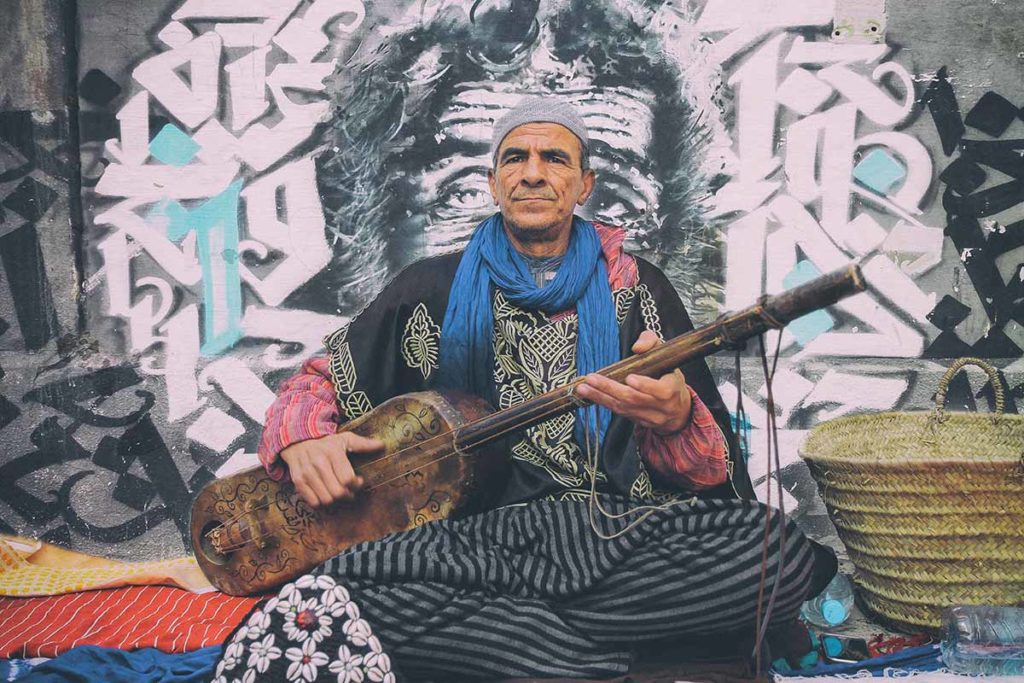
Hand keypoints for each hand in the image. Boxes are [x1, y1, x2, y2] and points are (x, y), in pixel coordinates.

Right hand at [280, 432, 384, 507]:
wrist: (297, 440)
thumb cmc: (326, 442)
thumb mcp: (345, 439)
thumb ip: (363, 444)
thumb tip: (382, 445)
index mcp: (332, 452)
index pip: (347, 479)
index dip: (356, 484)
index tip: (359, 481)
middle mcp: (318, 463)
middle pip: (337, 492)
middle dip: (348, 495)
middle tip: (350, 491)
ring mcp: (307, 473)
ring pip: (326, 499)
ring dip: (335, 500)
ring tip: (339, 493)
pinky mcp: (298, 481)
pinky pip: (313, 502)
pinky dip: (322, 503)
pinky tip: (326, 494)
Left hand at [575, 330, 692, 434]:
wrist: (678, 409)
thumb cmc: (668, 375)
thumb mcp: (665, 354)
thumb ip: (651, 342)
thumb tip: (637, 347)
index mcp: (673, 389)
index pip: (661, 391)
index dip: (645, 385)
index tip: (629, 378)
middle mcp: (662, 407)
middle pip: (635, 399)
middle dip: (611, 389)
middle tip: (591, 379)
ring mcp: (650, 417)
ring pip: (624, 408)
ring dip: (601, 397)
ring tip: (583, 388)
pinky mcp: (638, 422)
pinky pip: (619, 413)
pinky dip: (603, 403)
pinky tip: (590, 395)